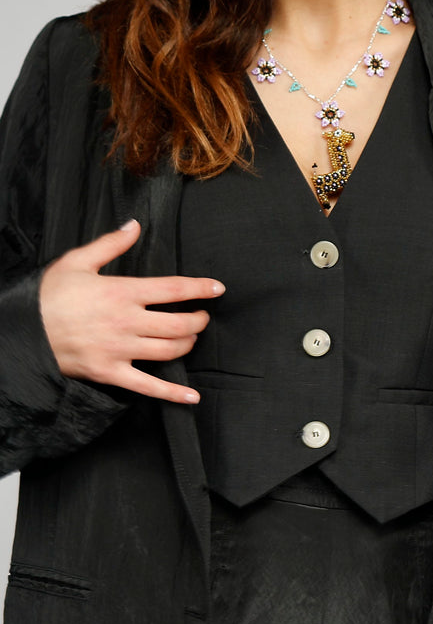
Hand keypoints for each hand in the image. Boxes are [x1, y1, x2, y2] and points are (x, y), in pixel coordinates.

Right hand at [39, 220, 224, 404]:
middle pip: (179, 323)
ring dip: (189, 344)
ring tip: (191, 337)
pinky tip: (193, 397)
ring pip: (170, 350)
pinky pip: (149, 387)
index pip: (172, 289)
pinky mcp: (113, 373)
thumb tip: (134, 226)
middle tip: (202, 316)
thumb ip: (110, 244)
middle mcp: (127, 322)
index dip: (200, 288)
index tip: (217, 289)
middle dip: (198, 320)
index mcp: (122, 292)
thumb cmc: (50, 295)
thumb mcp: (77, 261)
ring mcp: (121, 350)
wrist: (24, 331)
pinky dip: (173, 394)